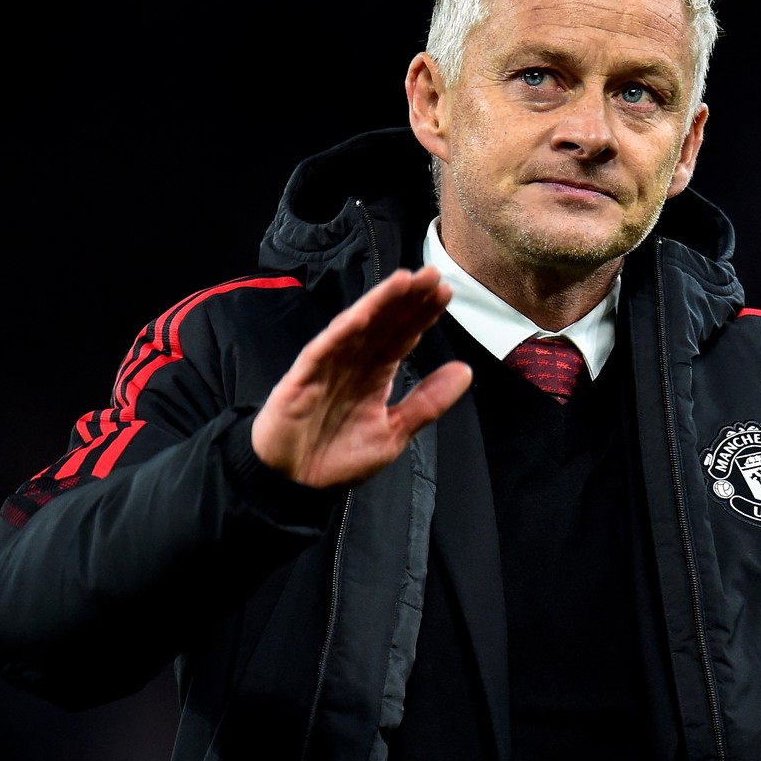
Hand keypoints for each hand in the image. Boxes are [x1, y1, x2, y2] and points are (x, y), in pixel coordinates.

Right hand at [252, 265, 472, 488]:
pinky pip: (324, 350)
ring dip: (379, 303)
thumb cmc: (337, 457)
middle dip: (408, 298)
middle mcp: (354, 362)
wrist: (294, 486)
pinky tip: (362, 315)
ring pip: (357, 327)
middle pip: (384, 323)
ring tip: (405, 281)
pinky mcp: (302, 378)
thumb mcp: (395, 432)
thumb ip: (428, 401)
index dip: (423, 313)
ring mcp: (327, 366)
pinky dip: (342, 332)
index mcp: (376, 373)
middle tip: (433, 274)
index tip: (446, 292)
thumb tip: (466, 370)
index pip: (403, 335)